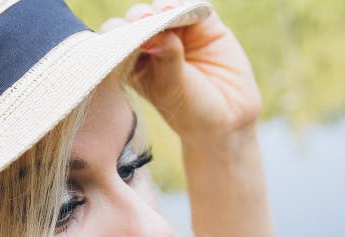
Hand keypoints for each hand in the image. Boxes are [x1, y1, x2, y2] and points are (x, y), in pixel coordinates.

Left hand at [100, 0, 261, 142]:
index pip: (117, 40)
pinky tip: (185, 10)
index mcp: (134, 62)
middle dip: (138, 16)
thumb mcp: (171, 88)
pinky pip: (194, 6)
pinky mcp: (203, 24)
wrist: (228, 117)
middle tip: (143, 20)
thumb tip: (152, 28)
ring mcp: (178, 32)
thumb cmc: (190, 110)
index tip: (120, 33)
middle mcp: (153, 43)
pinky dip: (188, 5)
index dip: (116, 32)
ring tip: (166, 12)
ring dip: (162, 6)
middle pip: (138, 19)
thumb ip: (165, 56)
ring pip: (164, 8)